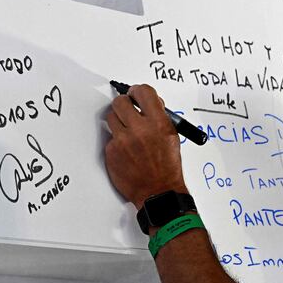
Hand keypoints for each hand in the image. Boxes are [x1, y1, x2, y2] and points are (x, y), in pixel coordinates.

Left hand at [104, 84, 187, 208]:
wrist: (158, 191)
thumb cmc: (167, 167)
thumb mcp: (172, 137)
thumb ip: (160, 117)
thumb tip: (150, 103)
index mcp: (159, 123)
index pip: (143, 92)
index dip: (137, 91)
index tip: (135, 94)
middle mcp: (140, 130)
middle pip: (120, 102)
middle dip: (123, 104)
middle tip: (127, 110)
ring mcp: (123, 141)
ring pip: (111, 117)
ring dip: (118, 121)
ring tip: (127, 132)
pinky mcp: (112, 152)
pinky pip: (110, 138)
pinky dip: (116, 141)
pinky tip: (126, 150)